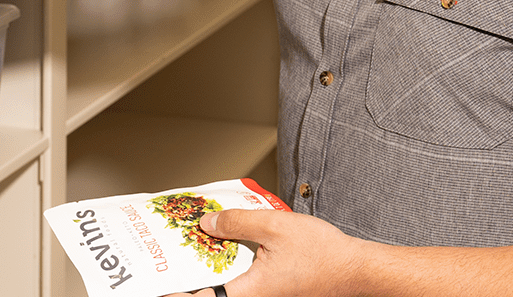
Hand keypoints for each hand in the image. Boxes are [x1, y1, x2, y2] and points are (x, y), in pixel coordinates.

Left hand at [178, 210, 365, 296]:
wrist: (355, 270)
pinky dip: (229, 262)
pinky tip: (225, 241)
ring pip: (225, 283)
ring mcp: (262, 295)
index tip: (157, 280)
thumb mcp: (275, 227)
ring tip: (196, 240)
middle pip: (209, 290)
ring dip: (209, 265)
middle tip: (170, 252)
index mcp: (248, 293)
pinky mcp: (270, 289)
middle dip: (189, 272)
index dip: (175, 291)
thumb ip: (236, 222)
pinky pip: (240, 278)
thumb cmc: (324, 256)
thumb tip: (207, 223)